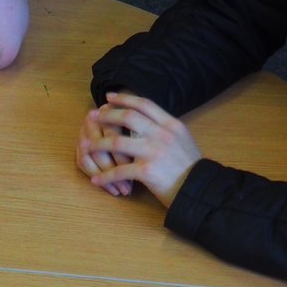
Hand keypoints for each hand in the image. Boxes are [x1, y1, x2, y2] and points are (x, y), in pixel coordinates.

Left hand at [77, 92, 200, 206]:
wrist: (200, 189)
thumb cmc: (190, 167)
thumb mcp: (182, 140)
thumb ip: (165, 129)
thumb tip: (147, 121)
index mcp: (171, 125)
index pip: (144, 104)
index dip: (124, 99)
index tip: (109, 97)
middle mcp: (162, 134)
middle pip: (127, 117)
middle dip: (106, 115)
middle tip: (92, 116)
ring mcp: (153, 152)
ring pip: (117, 142)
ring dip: (98, 144)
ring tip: (86, 146)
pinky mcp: (146, 171)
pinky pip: (118, 171)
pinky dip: (104, 176)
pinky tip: (95, 180)